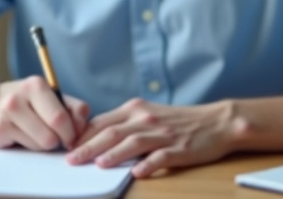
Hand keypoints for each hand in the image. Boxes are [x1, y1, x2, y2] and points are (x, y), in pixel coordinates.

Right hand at [0, 76, 89, 150]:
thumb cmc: (22, 103)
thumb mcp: (46, 98)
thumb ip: (70, 107)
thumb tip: (83, 127)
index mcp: (36, 85)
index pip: (66, 115)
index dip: (74, 130)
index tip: (71, 134)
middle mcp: (20, 96)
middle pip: (55, 130)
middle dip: (61, 140)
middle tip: (57, 139)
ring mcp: (7, 113)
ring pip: (43, 142)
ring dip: (44, 144)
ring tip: (34, 133)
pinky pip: (28, 147)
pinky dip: (29, 145)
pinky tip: (20, 135)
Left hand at [66, 98, 238, 177]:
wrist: (216, 122)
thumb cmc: (178, 121)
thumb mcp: (147, 114)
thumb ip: (123, 124)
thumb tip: (94, 138)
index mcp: (134, 109)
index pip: (102, 121)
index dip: (82, 135)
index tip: (66, 146)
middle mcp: (145, 119)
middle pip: (112, 132)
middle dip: (89, 146)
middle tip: (71, 159)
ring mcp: (162, 133)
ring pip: (132, 143)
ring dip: (113, 154)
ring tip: (97, 164)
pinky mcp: (179, 148)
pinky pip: (161, 157)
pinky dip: (148, 165)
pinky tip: (137, 173)